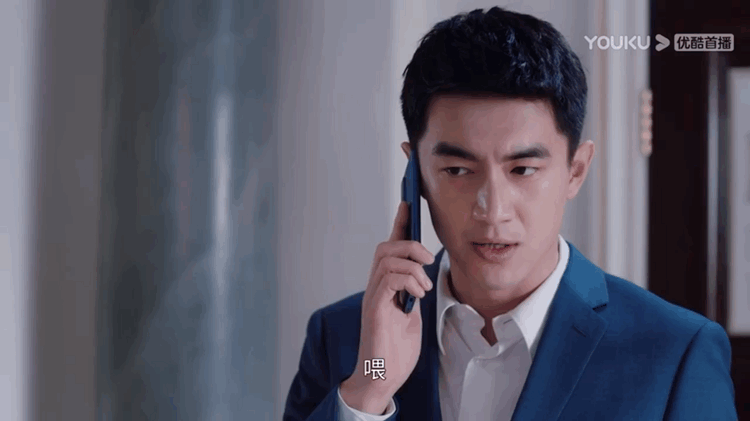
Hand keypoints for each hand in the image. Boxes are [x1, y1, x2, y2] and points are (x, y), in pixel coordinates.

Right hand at [340, 201, 434, 414]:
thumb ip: (413, 293)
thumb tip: (424, 274)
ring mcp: (373, 297)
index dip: (399, 224)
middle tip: (427, 259)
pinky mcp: (374, 308)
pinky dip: (407, 280)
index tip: (408, 202)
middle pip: (385, 247)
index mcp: (386, 287)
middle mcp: (375, 287)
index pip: (390, 248)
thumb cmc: (396, 349)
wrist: (383, 376)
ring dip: (411, 264)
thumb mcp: (412, 315)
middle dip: (408, 243)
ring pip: (386, 258)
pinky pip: (387, 278)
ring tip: (423, 285)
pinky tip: (416, 296)